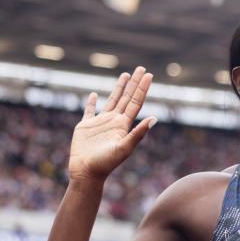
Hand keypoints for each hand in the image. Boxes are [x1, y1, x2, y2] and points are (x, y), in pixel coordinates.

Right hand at [68, 67, 156, 182]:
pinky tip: (94, 94)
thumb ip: (138, 133)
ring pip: (111, 100)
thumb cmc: (106, 163)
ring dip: (118, 88)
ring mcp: (100, 123)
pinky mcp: (85, 126)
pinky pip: (89, 111)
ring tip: (125, 75)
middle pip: (127, 97)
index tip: (149, 74)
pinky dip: (91, 102)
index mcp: (124, 125)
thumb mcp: (125, 148)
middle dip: (134, 83)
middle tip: (141, 68)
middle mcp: (114, 121)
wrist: (87, 172)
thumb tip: (154, 118)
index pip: (136, 102)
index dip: (142, 88)